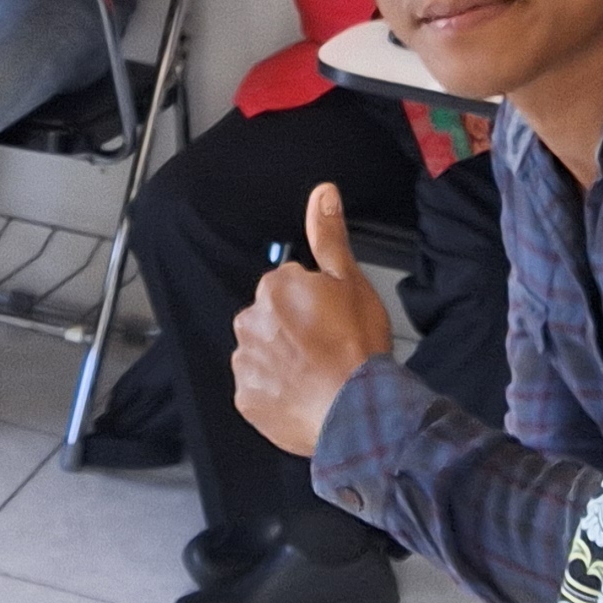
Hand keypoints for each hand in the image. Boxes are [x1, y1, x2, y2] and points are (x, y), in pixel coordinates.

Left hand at [231, 183, 393, 457]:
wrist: (356, 411)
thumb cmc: (357, 346)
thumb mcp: (351, 282)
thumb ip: (329, 237)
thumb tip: (322, 192)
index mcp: (275, 288)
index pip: (288, 286)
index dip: (314, 304)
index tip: (332, 320)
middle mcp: (249, 320)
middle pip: (270, 317)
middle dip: (292, 329)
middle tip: (326, 348)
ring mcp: (245, 362)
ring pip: (262, 351)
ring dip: (281, 359)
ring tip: (316, 375)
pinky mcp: (245, 398)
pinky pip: (257, 388)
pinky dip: (274, 391)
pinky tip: (302, 395)